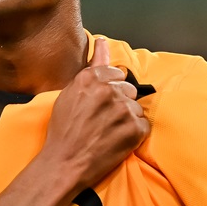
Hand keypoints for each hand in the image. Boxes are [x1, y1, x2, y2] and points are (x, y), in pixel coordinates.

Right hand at [43, 37, 150, 190]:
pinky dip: (133, 133)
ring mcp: (123, 109)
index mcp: (91, 78)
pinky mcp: (135, 128)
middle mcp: (109, 89)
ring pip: (136, 107)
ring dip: (127, 119)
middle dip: (120, 102)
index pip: (116, 73)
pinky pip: (143, 124)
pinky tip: (116, 140)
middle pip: (129, 89)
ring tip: (108, 132)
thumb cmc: (63, 130)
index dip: (110, 89)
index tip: (101, 103)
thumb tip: (103, 42)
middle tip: (103, 120)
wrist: (65, 163)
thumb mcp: (70, 93)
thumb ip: (91, 68)